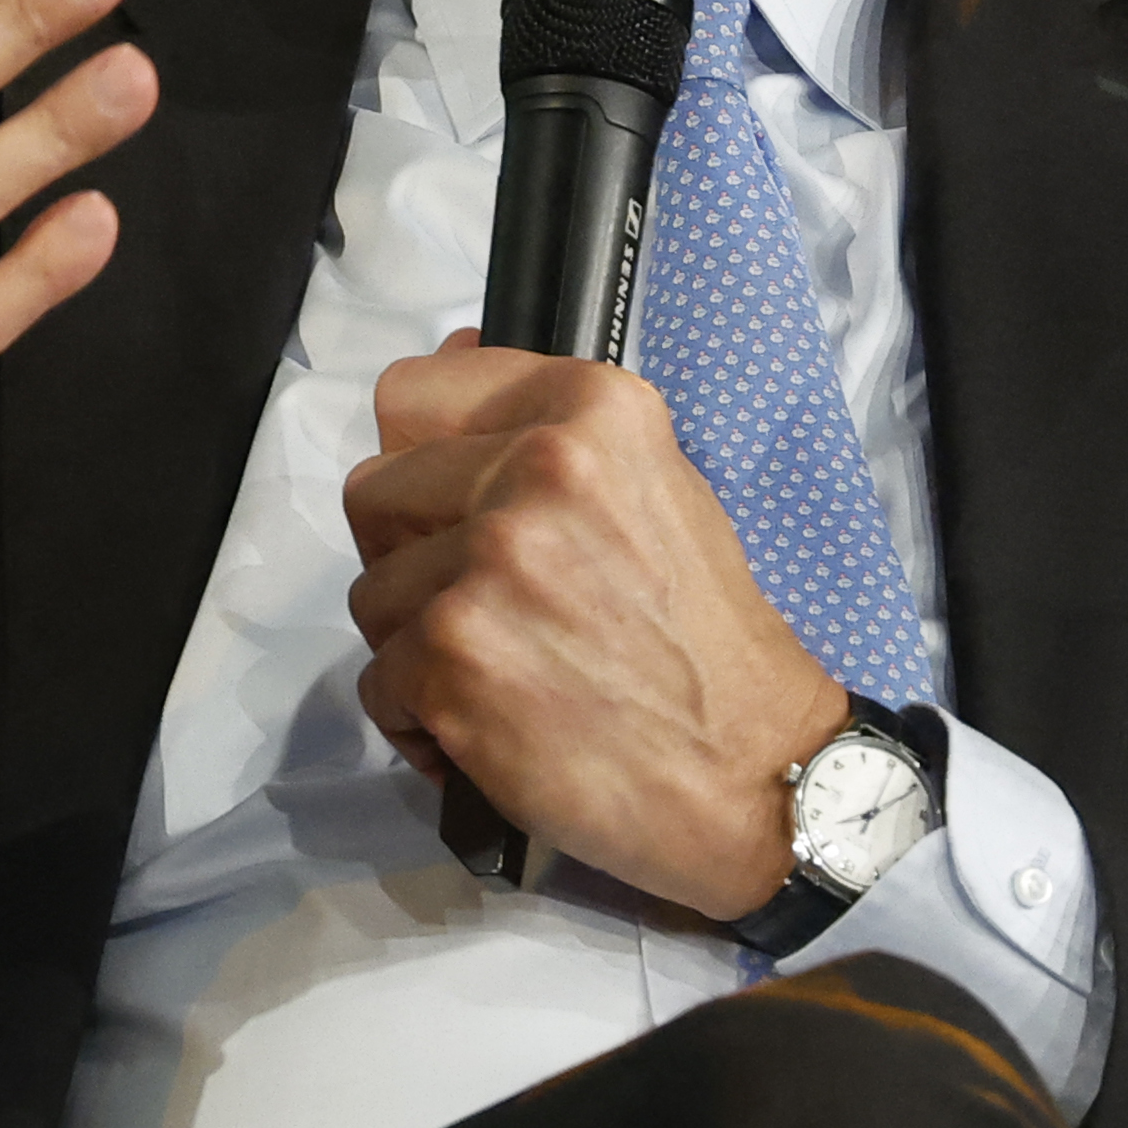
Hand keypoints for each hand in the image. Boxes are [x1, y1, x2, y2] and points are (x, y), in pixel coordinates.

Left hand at [342, 336, 846, 918]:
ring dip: (420, 646)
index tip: (453, 504)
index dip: (420, 459)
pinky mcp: (453, 657)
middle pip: (375, 493)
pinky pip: (379, 682)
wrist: (754, 769)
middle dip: (412, 557)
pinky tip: (492, 730)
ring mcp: (489, 563)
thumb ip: (547, 430)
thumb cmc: (706, 640)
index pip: (413, 394)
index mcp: (591, 411)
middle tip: (486, 606)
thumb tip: (449, 358)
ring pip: (373, 594)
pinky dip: (421, 721)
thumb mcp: (653, 489)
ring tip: (506, 674)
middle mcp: (537, 470)